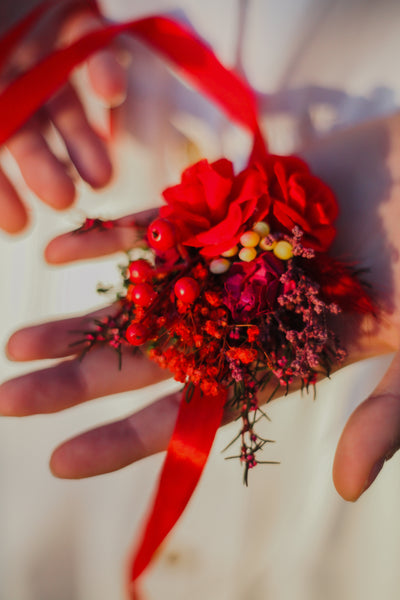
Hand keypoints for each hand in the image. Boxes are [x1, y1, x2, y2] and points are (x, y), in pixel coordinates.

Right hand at [0, 0, 126, 232]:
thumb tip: (8, 215)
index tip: (15, 226)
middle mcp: (4, 65)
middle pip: (22, 123)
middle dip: (42, 165)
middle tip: (63, 202)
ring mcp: (33, 40)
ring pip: (59, 96)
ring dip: (80, 139)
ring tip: (100, 181)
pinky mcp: (71, 13)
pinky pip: (85, 42)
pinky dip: (102, 70)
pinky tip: (110, 95)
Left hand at [2, 114, 399, 501]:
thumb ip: (387, 415)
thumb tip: (347, 488)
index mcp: (280, 358)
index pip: (193, 414)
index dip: (127, 442)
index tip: (60, 461)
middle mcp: (244, 316)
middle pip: (148, 361)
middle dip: (78, 382)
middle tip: (8, 397)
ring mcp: (231, 263)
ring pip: (141, 298)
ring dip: (81, 320)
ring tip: (18, 343)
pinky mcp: (230, 209)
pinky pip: (159, 226)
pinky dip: (112, 237)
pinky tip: (60, 249)